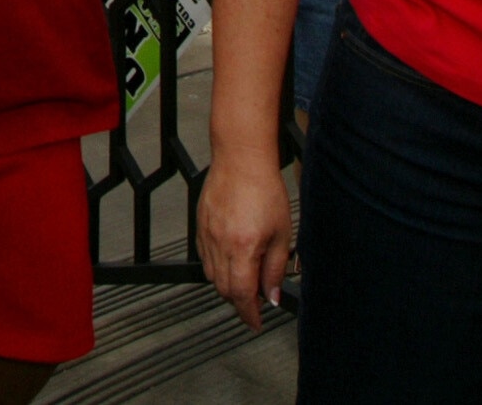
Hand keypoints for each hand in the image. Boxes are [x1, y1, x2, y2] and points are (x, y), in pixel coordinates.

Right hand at [198, 149, 291, 331]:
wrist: (241, 159)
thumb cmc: (264, 189)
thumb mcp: (282, 233)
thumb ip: (275, 268)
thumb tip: (272, 294)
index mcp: (243, 248)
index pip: (242, 294)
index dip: (249, 314)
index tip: (255, 322)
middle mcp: (220, 244)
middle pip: (223, 288)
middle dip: (239, 301)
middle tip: (255, 302)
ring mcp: (206, 234)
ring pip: (211, 275)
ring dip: (227, 285)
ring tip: (244, 280)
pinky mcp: (200, 225)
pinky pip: (204, 256)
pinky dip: (215, 267)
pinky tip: (229, 261)